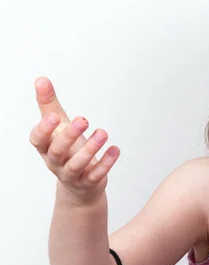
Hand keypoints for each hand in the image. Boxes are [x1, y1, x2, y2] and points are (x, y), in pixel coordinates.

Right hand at [29, 77, 120, 204]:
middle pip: (57, 151)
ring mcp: (71, 174)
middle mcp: (55, 162)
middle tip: (84, 120)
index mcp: (46, 147)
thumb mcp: (58, 126)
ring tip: (103, 133)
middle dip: (69, 135)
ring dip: (90, 149)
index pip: (38, 139)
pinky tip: (115, 149)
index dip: (44, 129)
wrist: (78, 185)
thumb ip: (49, 104)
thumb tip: (41, 79)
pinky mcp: (88, 183)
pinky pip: (95, 175)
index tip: (53, 116)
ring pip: (77, 164)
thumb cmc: (66, 148)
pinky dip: (106, 163)